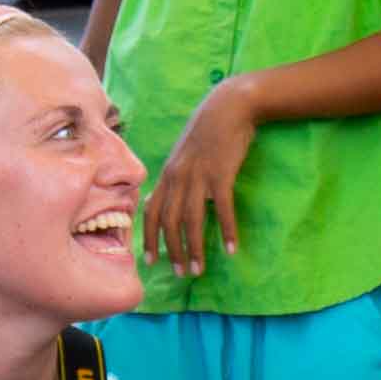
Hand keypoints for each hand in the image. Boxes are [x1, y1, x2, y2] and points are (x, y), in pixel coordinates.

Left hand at [143, 77, 258, 278]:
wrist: (228, 106)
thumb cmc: (207, 130)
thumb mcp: (184, 153)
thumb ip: (176, 176)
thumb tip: (170, 199)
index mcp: (168, 173)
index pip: (150, 211)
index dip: (148, 238)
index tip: (151, 261)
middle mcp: (178, 177)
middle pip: (169, 222)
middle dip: (173, 250)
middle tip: (180, 273)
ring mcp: (199, 175)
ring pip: (192, 220)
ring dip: (194, 248)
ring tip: (198, 269)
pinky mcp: (221, 173)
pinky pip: (223, 208)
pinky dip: (227, 230)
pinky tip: (231, 248)